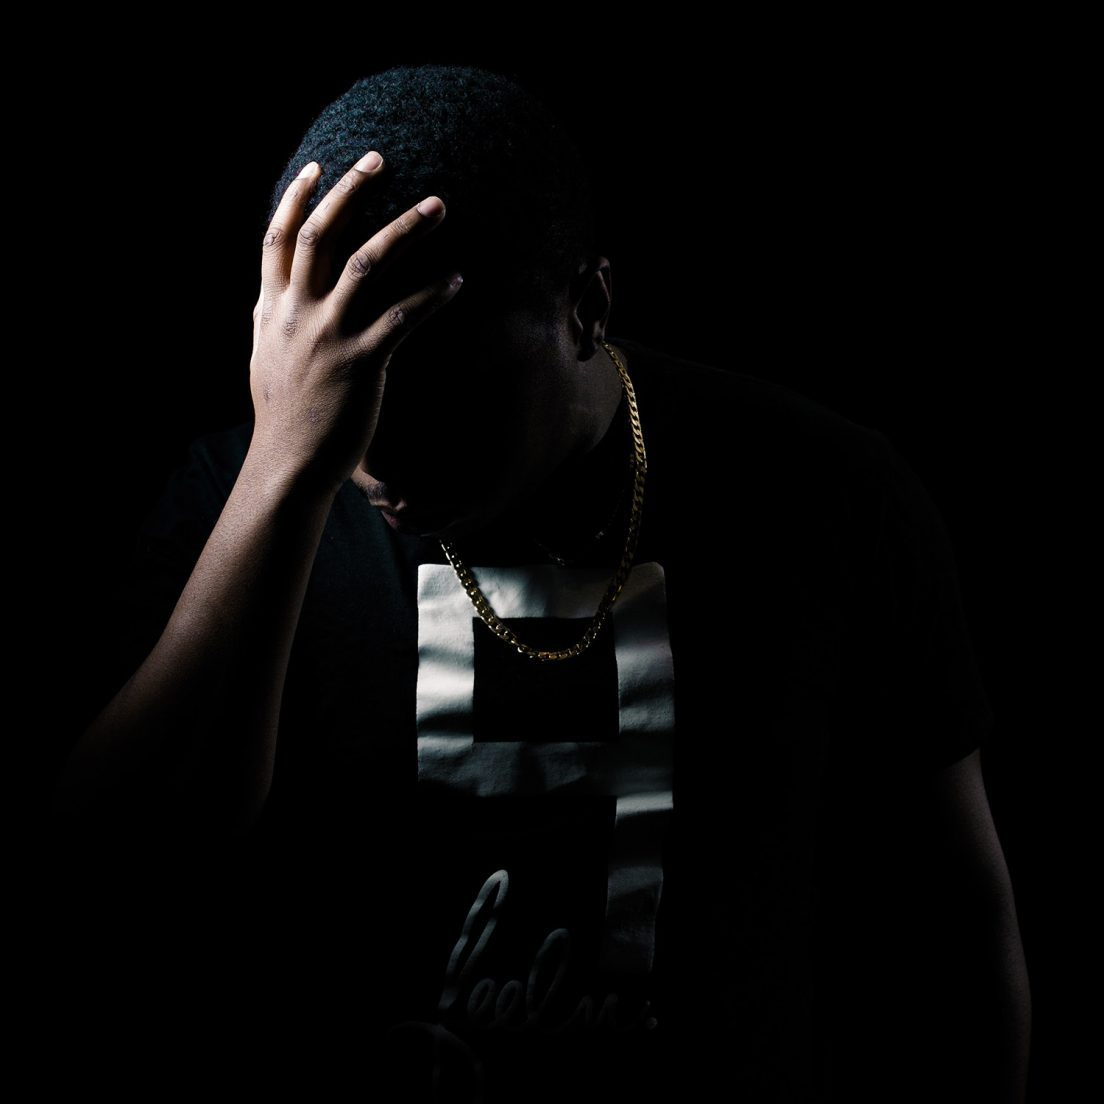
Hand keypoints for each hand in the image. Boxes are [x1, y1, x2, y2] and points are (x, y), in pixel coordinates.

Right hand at [248, 151, 461, 494]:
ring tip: (438, 204)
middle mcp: (296, 314)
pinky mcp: (362, 363)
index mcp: (271, 310)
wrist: (289, 464)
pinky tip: (458, 279)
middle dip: (351, 191)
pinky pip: (403, 317)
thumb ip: (276, 321)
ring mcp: (328, 336)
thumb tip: (278, 297)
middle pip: (322, 235)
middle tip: (381, 158)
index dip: (296, 198)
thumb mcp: (266, 358)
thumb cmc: (284, 416)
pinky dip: (433, 295)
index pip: (278, 239)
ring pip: (366, 264)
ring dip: (405, 228)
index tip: (319, 166)